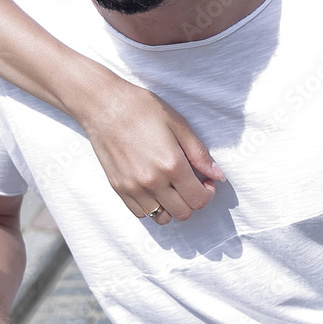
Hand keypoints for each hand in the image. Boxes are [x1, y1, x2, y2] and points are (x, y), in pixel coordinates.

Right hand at [75, 79, 225, 223]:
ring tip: (173, 188)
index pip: (199, 199)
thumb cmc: (143, 109)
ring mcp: (133, 188)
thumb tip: (218, 176)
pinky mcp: (119, 189)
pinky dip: (153, 207)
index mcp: (172, 165)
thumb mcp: (179, 124)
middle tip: (192, 183)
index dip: (208, 193)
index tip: (205, 180)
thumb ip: (199, 154)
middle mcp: (152, 182)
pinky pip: (141, 213)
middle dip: (193, 200)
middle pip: (183, 213)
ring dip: (173, 207)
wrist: (104, 105)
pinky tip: (155, 189)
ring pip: (162, 217)